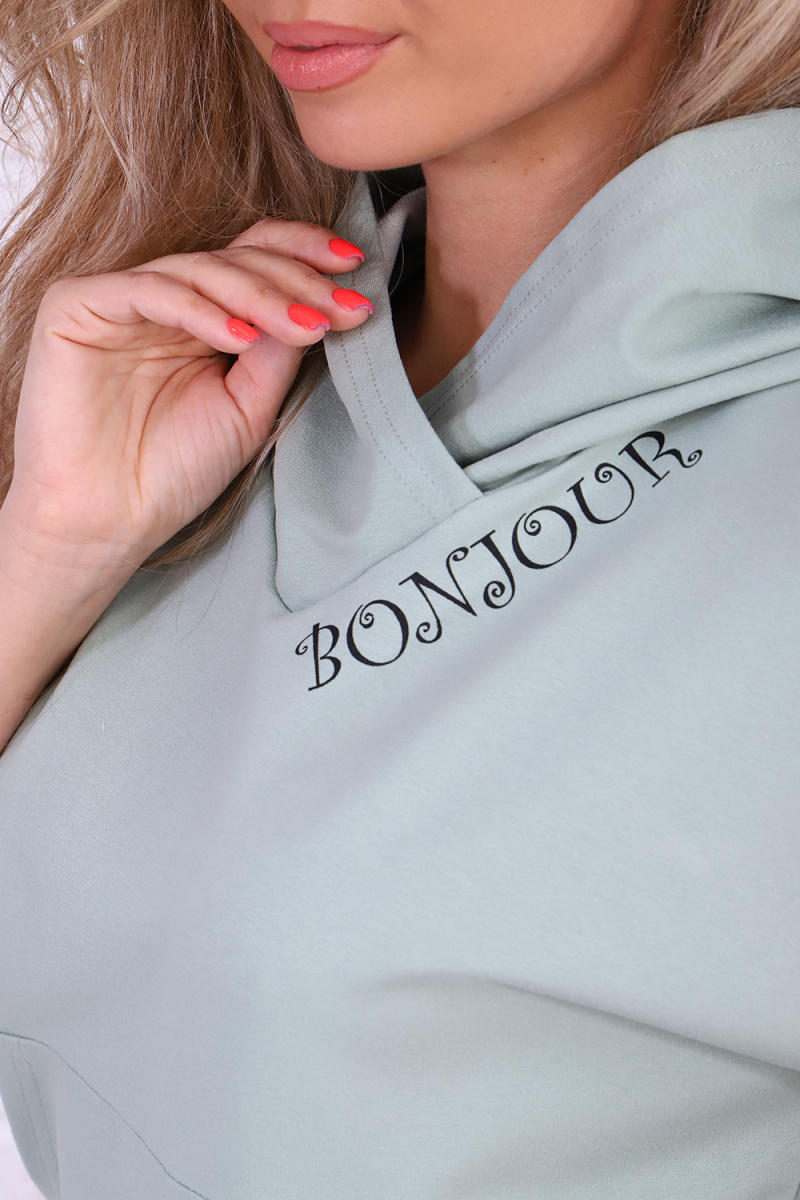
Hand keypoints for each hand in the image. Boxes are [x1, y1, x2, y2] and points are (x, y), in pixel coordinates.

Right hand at [5, 219, 371, 566]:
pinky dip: (201, 312)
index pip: (255, 261)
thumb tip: (319, 304)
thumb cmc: (173, 471)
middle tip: (342, 305)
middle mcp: (163, 300)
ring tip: (306, 327)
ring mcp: (120, 299)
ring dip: (262, 296)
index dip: (305, 256)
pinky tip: (242, 338)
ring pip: (201, 271)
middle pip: (237, 259)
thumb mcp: (248, 407)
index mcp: (202, 318)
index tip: (356, 269)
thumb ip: (278, 353)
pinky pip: (151, 291)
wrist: (108, 520)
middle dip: (298, 281)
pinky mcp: (78, 306)